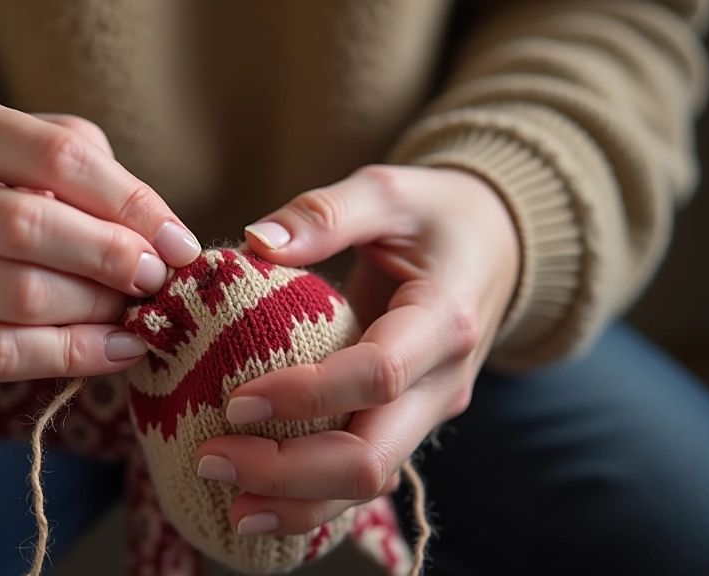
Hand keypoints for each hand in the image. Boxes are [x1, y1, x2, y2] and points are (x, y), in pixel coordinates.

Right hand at [0, 101, 200, 386]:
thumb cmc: (12, 195)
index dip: (130, 202)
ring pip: (22, 295)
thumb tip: (169, 244)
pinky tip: (119, 350)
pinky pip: (4, 354)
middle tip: (157, 279)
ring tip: (134, 310)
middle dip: (112, 257)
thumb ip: (105, 182)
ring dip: (98, 308)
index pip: (57, 157)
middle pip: (29, 226)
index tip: (179, 243)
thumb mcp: (52, 161)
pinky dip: (75, 356)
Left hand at [195, 165, 518, 535]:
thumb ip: (324, 213)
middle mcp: (444, 381)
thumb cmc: (436, 214)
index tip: (234, 401)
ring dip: (298, 504)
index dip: (305, 396)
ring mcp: (430, 411)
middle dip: (287, 473)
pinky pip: (365, 477)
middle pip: (372, 458)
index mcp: (444, 319)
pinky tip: (262, 504)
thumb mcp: (387, 191)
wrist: (498, 247)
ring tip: (232, 508)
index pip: (377, 376)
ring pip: (370, 485)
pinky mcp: (412, 424)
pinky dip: (315, 499)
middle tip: (210, 461)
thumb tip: (255, 242)